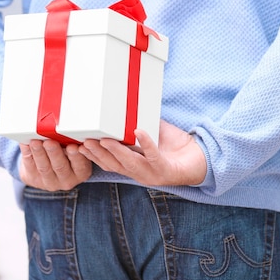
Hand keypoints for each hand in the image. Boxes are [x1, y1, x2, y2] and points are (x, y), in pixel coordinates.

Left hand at [19, 139, 92, 190]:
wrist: (49, 169)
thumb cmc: (66, 155)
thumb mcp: (75, 151)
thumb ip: (75, 143)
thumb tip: (68, 131)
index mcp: (81, 172)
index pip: (80, 165)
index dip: (76, 156)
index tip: (72, 146)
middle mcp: (66, 180)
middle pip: (60, 166)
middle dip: (54, 153)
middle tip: (50, 142)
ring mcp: (49, 181)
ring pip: (44, 167)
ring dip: (39, 153)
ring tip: (35, 142)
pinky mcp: (33, 179)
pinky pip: (29, 165)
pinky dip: (27, 153)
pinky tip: (27, 144)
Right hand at [79, 120, 206, 185]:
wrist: (201, 160)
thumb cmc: (175, 147)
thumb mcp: (152, 134)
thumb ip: (137, 125)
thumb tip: (124, 106)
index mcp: (134, 166)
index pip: (109, 164)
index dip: (93, 157)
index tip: (77, 147)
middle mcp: (140, 173)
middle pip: (114, 165)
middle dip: (98, 154)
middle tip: (84, 142)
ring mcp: (152, 173)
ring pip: (129, 163)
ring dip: (116, 151)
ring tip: (104, 139)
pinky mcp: (166, 169)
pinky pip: (153, 155)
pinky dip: (146, 143)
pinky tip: (139, 132)